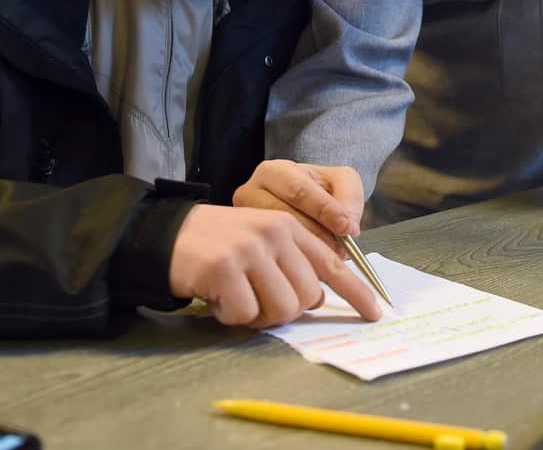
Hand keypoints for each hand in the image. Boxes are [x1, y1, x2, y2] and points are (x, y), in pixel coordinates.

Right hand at [168, 204, 382, 326]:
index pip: (331, 263)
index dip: (356, 291)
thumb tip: (315, 299)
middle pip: (305, 298)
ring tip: (235, 296)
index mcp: (288, 226)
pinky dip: (230, 315)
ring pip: (280, 310)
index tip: (375, 313)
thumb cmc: (219, 246)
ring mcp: (249, 249)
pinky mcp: (224, 268)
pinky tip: (217, 296)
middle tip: (255, 299)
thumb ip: (291, 264)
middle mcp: (274, 233)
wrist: (168, 235)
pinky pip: (245, 315)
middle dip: (283, 310)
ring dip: (257, 315)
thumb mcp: (261, 243)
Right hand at [233, 160, 364, 257]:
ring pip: (279, 244)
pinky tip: (313, 266)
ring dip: (310, 254)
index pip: (297, 191)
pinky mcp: (247, 249)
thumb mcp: (340, 181)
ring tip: (330, 258)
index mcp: (272, 172)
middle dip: (319, 235)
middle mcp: (250, 196)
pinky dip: (298, 267)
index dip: (325, 210)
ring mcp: (245, 224)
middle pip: (284, 220)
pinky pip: (274, 261)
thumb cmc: (320, 190)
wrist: (305, 204)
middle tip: (342, 248)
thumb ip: (349, 196)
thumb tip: (348, 225)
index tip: (346, 227)